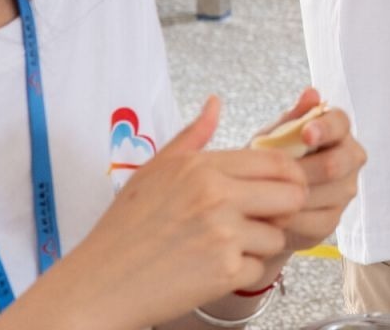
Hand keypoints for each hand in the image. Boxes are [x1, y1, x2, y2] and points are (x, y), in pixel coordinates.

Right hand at [56, 98, 306, 328]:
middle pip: (292, 195)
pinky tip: (210, 270)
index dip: (290, 176)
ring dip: (259, 245)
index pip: (278, 162)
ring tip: (224, 246)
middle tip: (261, 219)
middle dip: (283, 209)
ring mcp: (223, 235)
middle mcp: (218, 196)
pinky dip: (240, 272)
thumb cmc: (124, 230)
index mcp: (203, 168)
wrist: (97, 285)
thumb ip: (193, 136)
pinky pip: (259, 268)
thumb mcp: (154, 171)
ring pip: (278, 235)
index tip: (283, 188)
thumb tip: (215, 103)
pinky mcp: (224, 272)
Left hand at [254, 89, 364, 254]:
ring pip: (325, 196)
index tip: (305, 134)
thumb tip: (312, 91)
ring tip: (266, 197)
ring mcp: (346, 191)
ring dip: (292, 197)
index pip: (340, 123)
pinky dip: (290, 221)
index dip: (325, 129)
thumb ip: (290, 118)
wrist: (261, 200)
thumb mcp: (272, 138)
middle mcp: (351, 158)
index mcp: (338, 130)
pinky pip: (314, 222)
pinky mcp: (334, 220)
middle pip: (335, 164)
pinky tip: (270, 217)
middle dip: (301, 171)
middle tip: (271, 176)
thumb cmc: (268, 160)